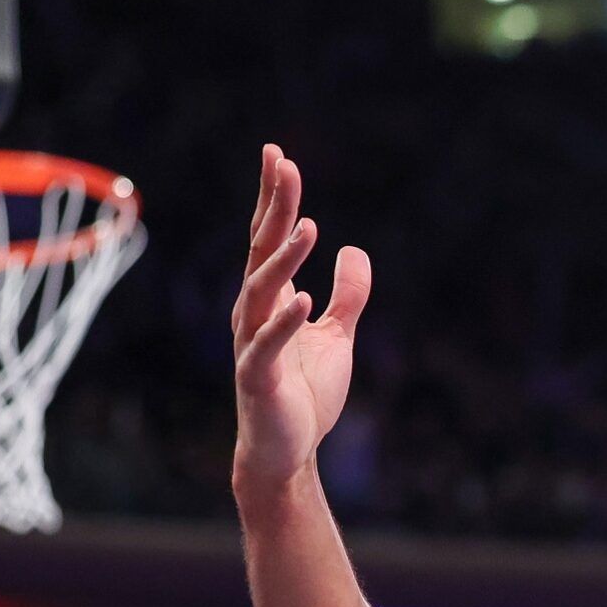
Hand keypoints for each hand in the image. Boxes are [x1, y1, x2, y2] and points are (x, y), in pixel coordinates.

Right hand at [230, 144, 371, 494]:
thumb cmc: (305, 392)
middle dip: (273, 207)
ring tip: (308, 228)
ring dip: (283, 259)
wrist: (288, 450)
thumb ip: (347, 295)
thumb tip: (354, 250)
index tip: (278, 155)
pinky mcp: (258, 377)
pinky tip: (305, 300)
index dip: (274, 198)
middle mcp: (255, 313)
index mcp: (273, 299)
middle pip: (261, 250)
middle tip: (283, 164)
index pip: (269, 238)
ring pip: (261, 290)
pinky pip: (267, 345)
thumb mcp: (337, 335)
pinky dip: (285, 322)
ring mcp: (252, 343)